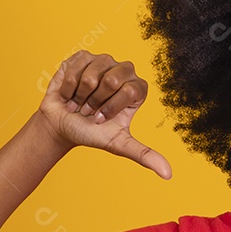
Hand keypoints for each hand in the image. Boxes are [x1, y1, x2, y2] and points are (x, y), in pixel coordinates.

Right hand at [37, 50, 171, 178]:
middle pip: (113, 79)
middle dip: (96, 101)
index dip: (112, 107)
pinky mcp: (82, 56)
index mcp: (137, 88)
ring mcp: (104, 61)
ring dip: (81, 96)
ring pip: (92, 75)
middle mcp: (124, 71)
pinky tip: (68, 94)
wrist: (62, 125)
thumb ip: (145, 154)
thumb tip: (168, 174)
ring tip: (79, 103)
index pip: (131, 90)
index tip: (102, 118)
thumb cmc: (92, 132)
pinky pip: (75, 69)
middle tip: (90, 110)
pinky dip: (68, 88)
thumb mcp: (119, 144)